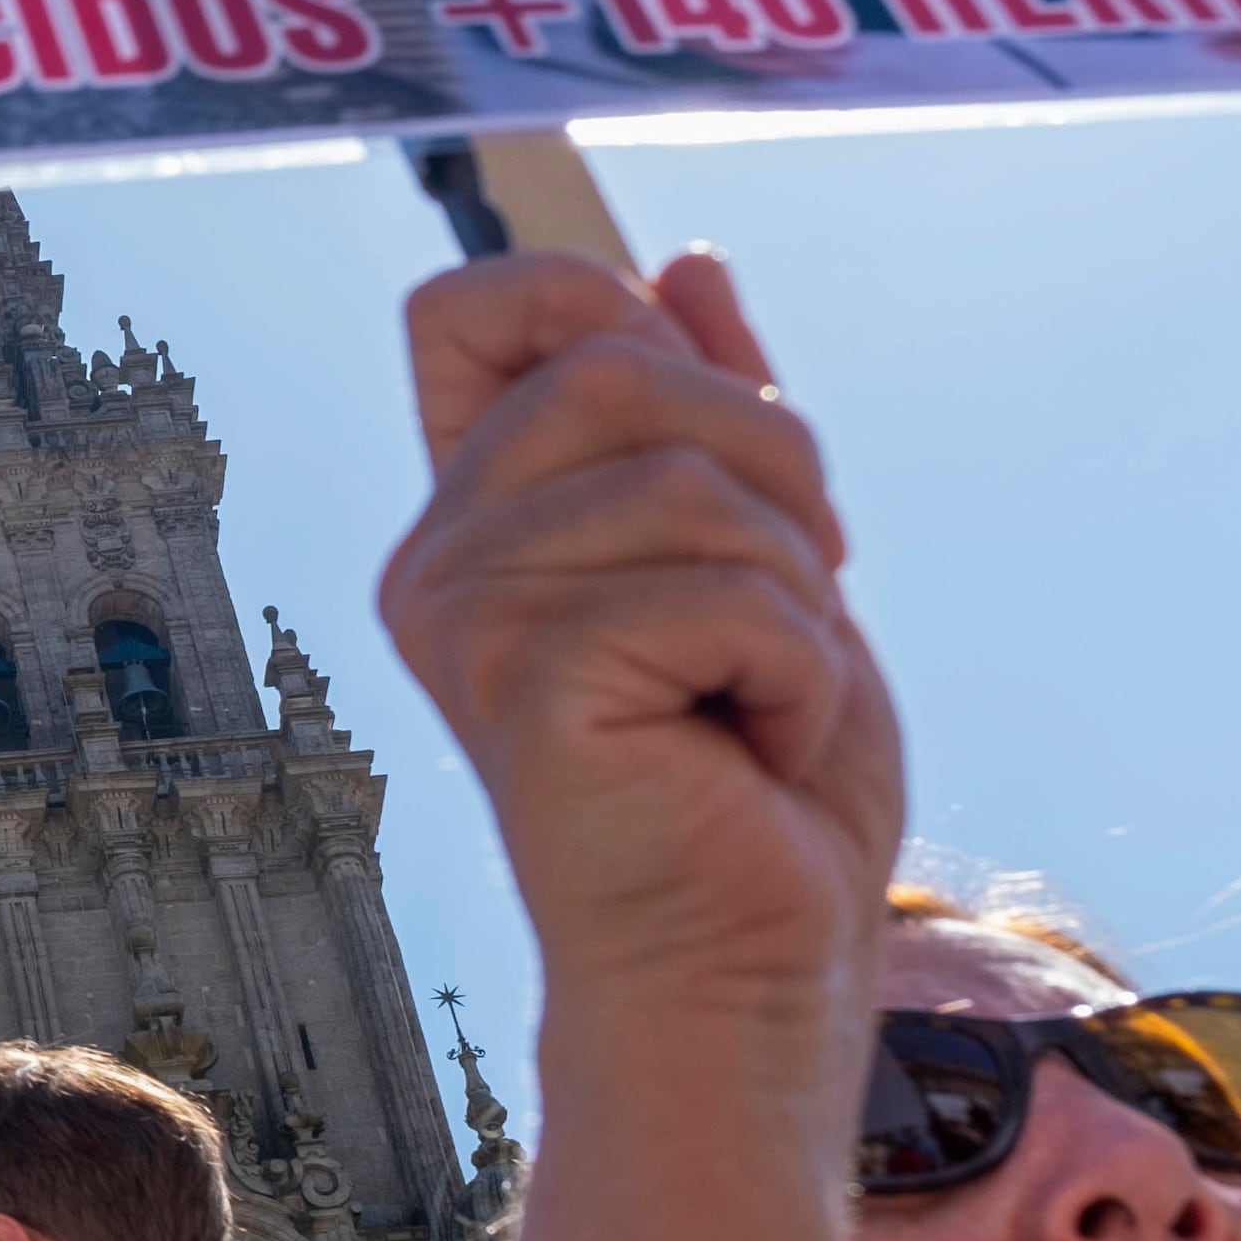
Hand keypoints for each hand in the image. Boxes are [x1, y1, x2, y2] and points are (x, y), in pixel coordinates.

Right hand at [376, 250, 902, 1110]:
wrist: (750, 978)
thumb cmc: (757, 791)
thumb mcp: (765, 559)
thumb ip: (716, 415)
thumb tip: (686, 263)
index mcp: (476, 519)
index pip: (470, 307)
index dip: (586, 304)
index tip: (699, 425)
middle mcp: (440, 559)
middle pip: (615, 362)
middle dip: (767, 466)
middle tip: (786, 608)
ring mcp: (467, 620)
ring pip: (689, 478)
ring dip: (795, 593)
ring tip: (765, 699)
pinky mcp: (528, 684)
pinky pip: (724, 592)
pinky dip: (800, 672)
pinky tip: (759, 754)